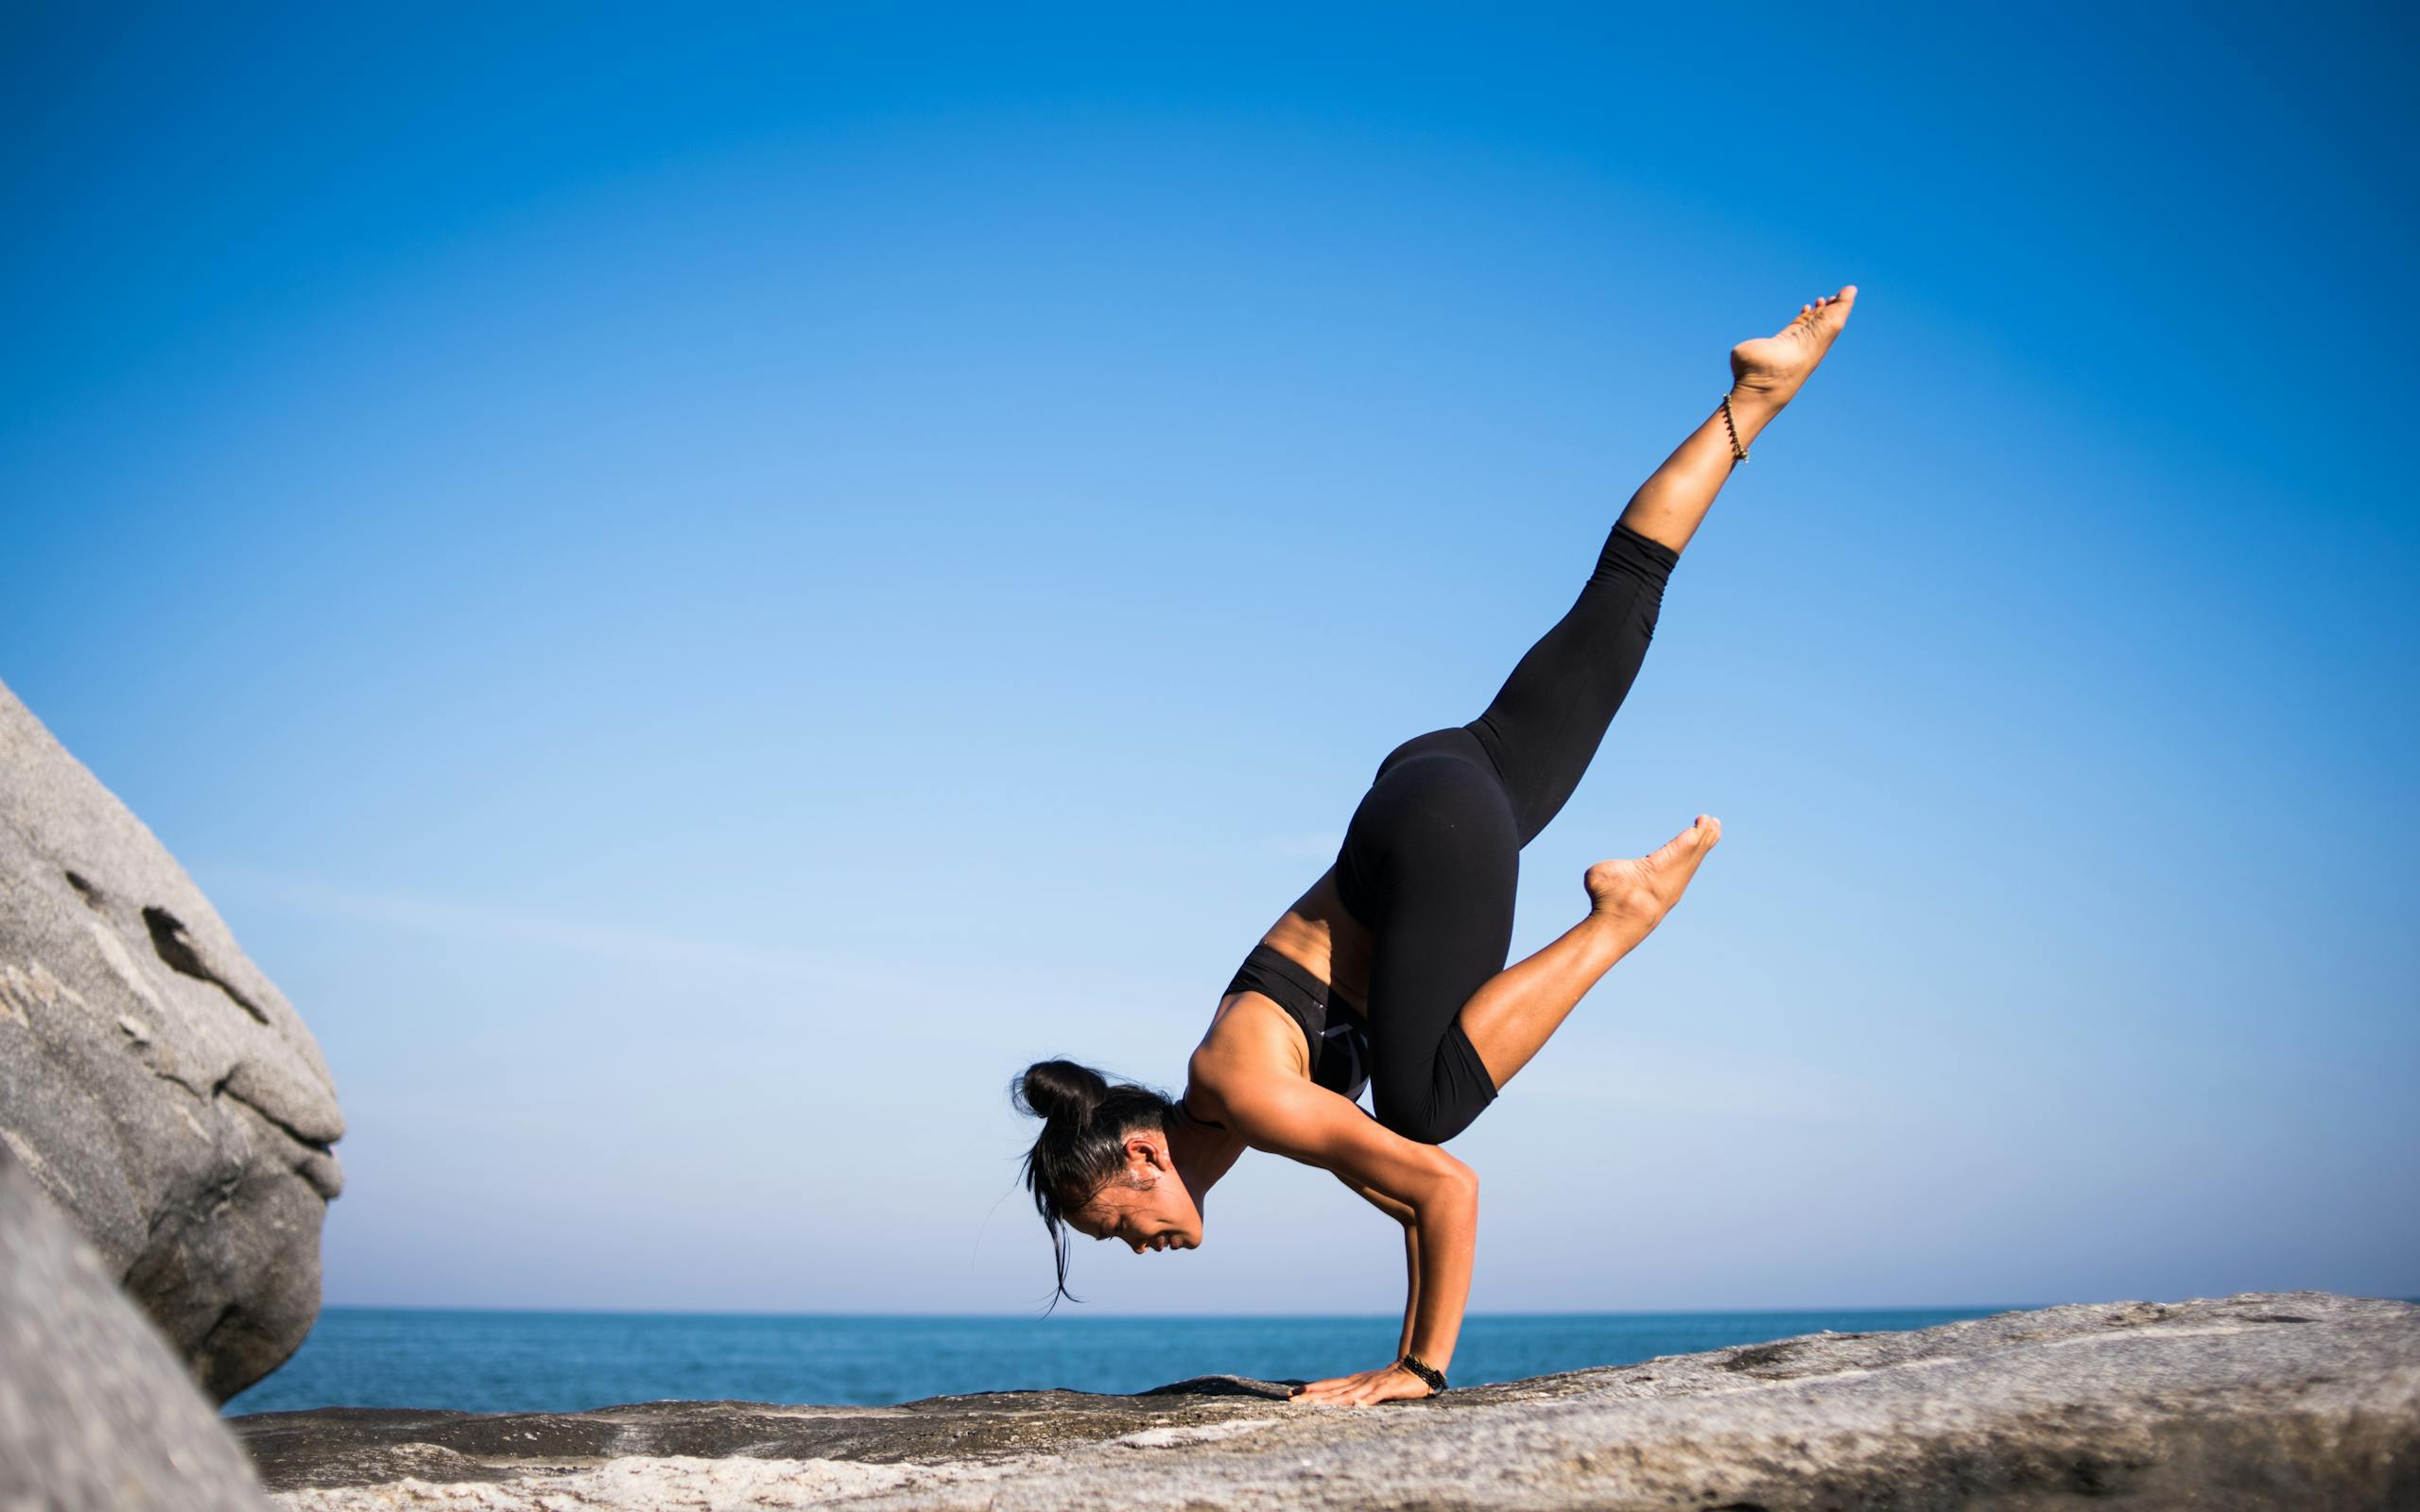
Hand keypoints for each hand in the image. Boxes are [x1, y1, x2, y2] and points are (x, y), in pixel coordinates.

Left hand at [1287, 1361, 1434, 1405]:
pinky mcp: (1387, 1389)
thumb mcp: (1370, 1388)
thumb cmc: (1392, 1382)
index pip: (1328, 1386)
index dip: (1310, 1390)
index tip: (1292, 1394)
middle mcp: (1358, 1383)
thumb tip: (1340, 1403)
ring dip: (1329, 1399)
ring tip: (1311, 1403)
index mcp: (1354, 1383)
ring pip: (1347, 1393)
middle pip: (1331, 1390)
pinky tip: (1357, 1405)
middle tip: (1291, 1400)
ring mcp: (1371, 1385)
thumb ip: (1356, 1395)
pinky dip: (1365, 1400)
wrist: (1416, 1369)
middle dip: (1310, 1396)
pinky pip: (1375, 1396)